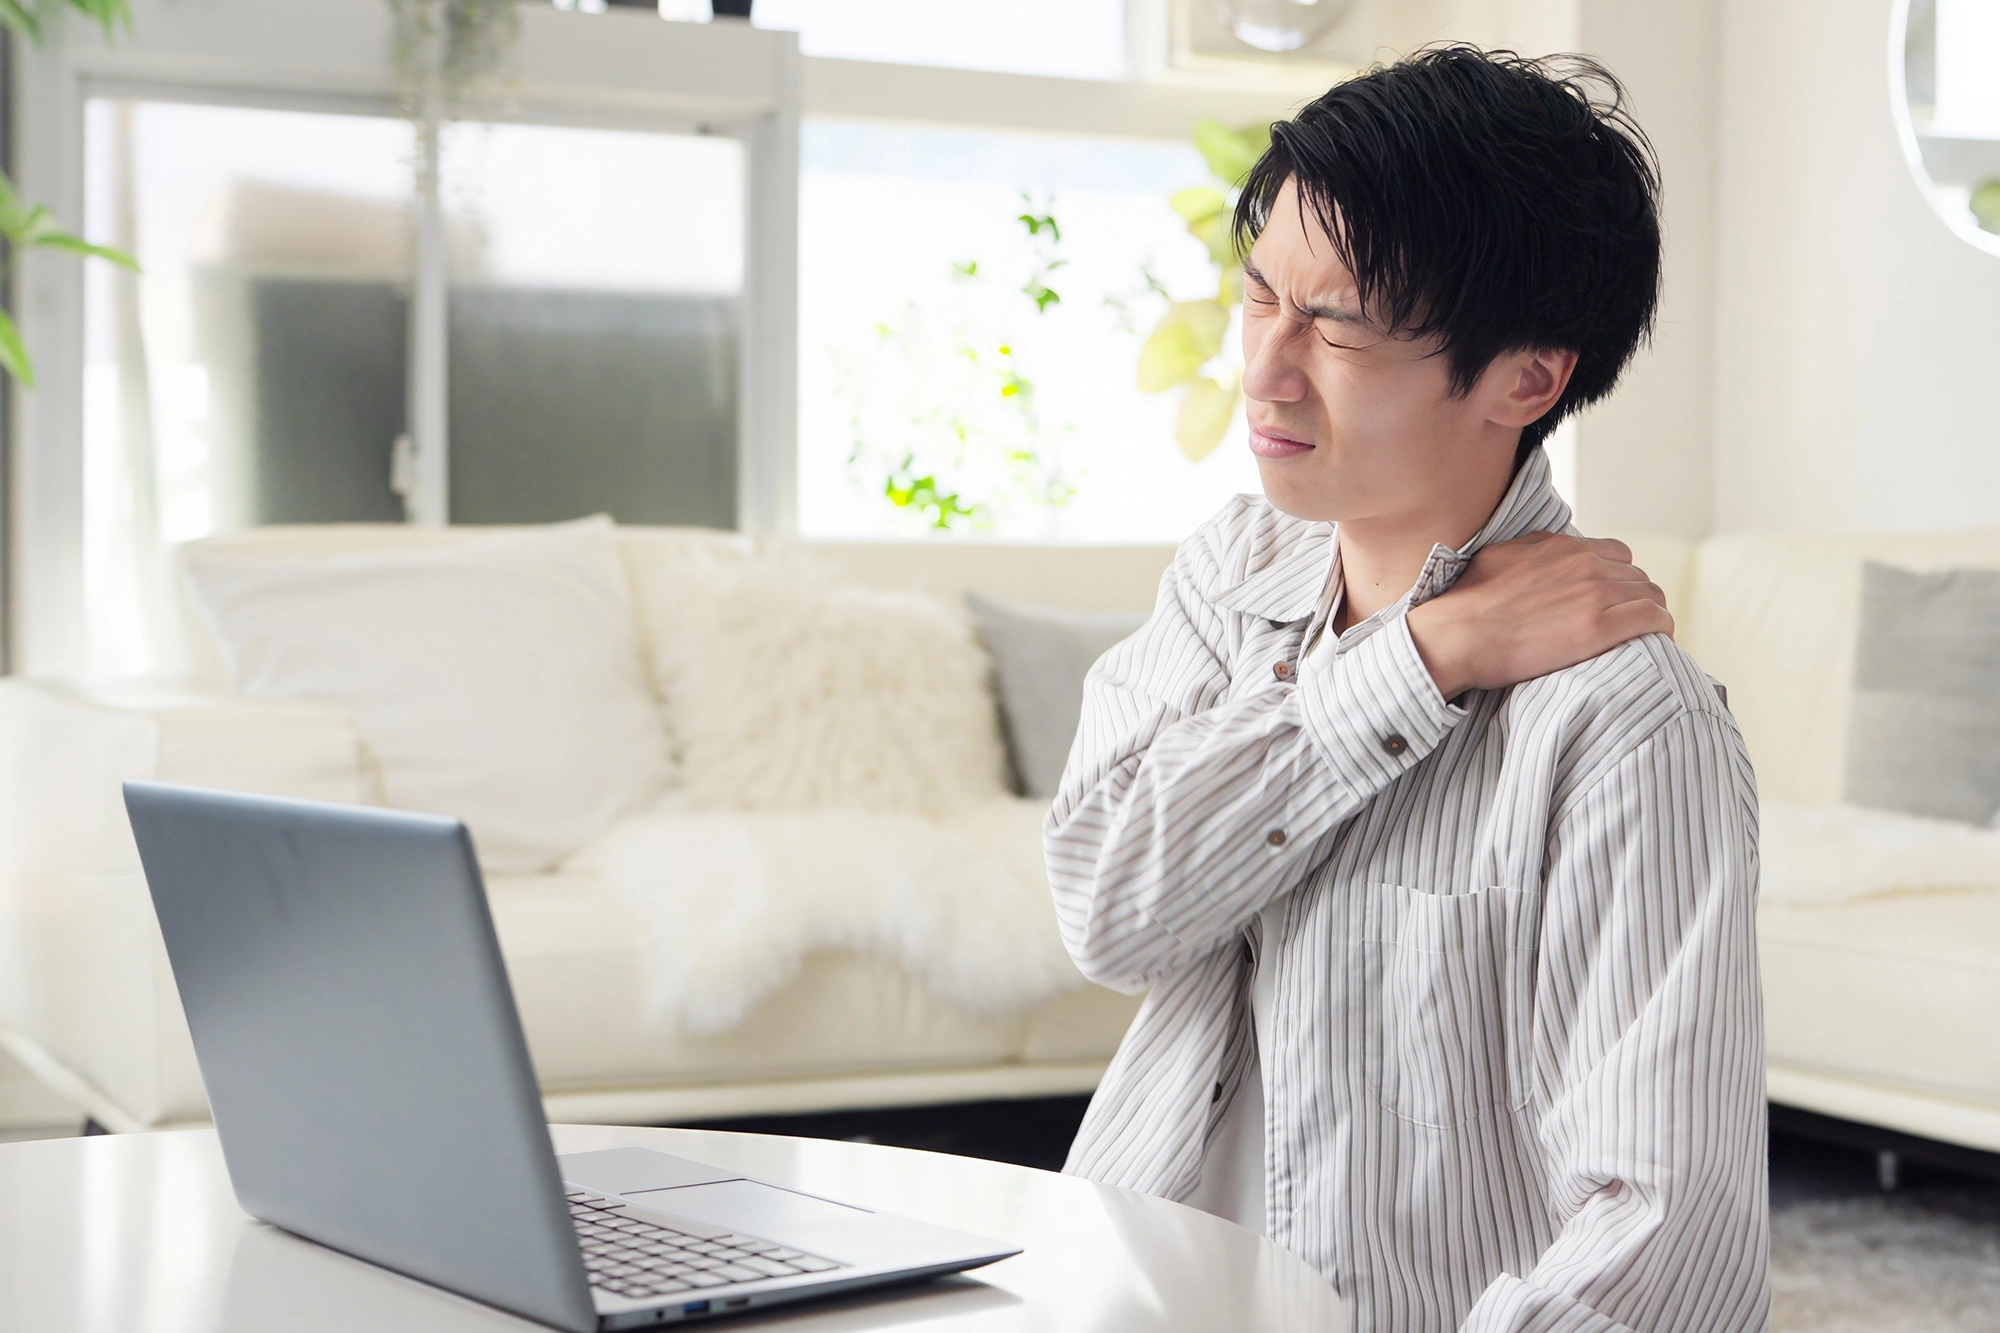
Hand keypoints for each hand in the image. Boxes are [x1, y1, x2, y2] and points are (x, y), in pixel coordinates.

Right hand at [1404, 532, 1672, 698]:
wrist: (1456, 634)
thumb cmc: (1468, 602)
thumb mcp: (1500, 556)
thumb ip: (1534, 550)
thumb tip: (1547, 552)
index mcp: (1563, 547)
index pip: (1617, 554)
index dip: (1617, 577)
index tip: (1611, 599)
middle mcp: (1584, 564)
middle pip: (1636, 576)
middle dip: (1634, 598)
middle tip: (1626, 624)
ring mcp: (1593, 594)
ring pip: (1650, 595)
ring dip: (1649, 613)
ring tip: (1642, 636)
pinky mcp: (1597, 628)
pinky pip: (1652, 619)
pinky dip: (1660, 627)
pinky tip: (1657, 640)